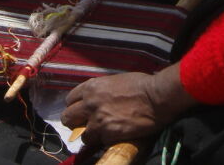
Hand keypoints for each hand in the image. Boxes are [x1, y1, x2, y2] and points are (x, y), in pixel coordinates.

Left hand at [61, 65, 196, 147]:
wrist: (155, 97)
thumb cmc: (140, 85)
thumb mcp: (115, 81)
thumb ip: (100, 92)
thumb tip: (96, 101)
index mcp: (92, 87)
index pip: (70, 100)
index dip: (75, 107)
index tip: (80, 112)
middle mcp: (90, 103)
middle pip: (68, 118)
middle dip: (75, 123)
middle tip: (85, 126)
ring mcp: (98, 120)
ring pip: (82, 136)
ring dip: (91, 136)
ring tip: (103, 133)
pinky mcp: (108, 134)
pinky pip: (99, 143)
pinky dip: (105, 142)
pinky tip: (115, 136)